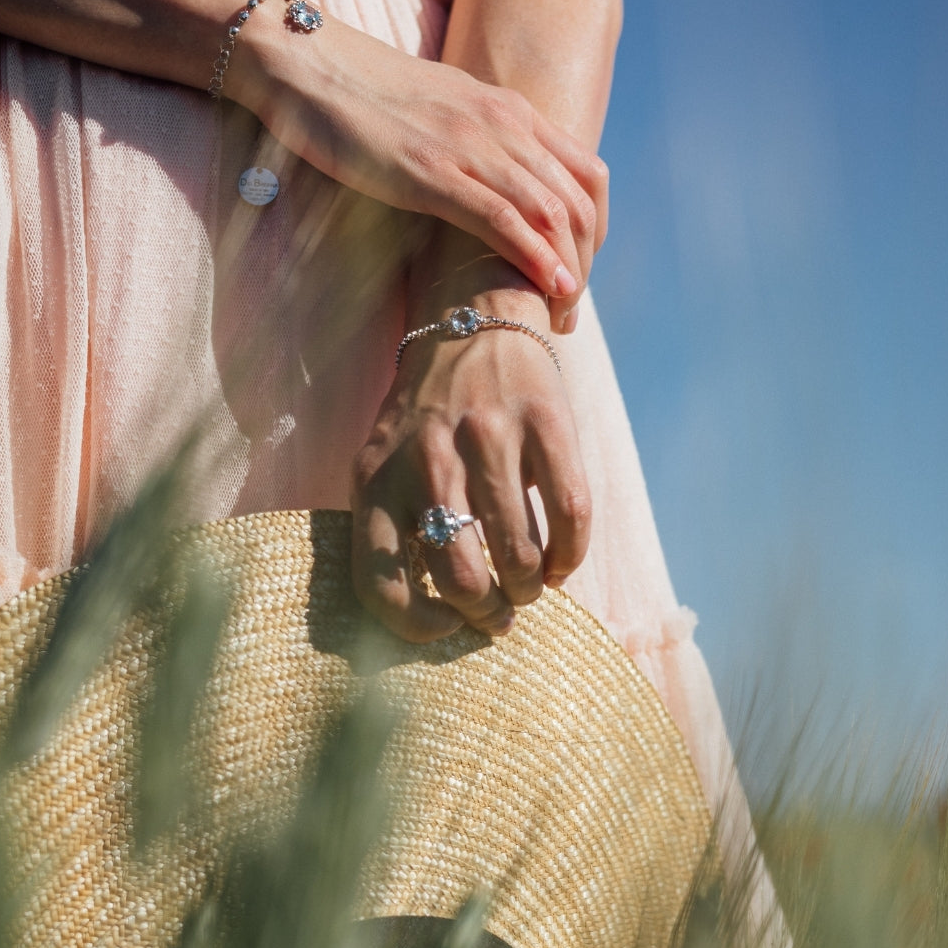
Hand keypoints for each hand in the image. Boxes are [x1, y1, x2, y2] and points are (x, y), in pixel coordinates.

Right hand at [227, 6, 606, 330]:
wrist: (306, 64)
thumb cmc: (361, 94)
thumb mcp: (439, 110)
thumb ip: (475, 141)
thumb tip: (487, 184)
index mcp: (508, 110)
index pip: (585, 173)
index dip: (594, 229)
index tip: (581, 270)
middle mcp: (502, 124)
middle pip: (575, 201)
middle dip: (583, 262)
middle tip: (569, 310)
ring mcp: (469, 146)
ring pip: (548, 212)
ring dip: (565, 270)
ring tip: (563, 315)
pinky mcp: (431, 172)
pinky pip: (501, 218)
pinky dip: (534, 257)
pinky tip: (548, 289)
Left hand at [350, 243, 590, 638]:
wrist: (470, 320)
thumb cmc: (426, 415)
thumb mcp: (385, 461)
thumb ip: (392, 524)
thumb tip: (432, 613)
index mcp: (376, 477)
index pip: (381, 584)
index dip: (416, 627)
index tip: (444, 627)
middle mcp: (428, 459)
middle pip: (460, 577)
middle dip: (486, 613)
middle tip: (498, 614)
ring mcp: (489, 437)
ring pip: (517, 554)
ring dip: (528, 588)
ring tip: (528, 586)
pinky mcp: (544, 421)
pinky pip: (570, 513)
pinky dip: (569, 556)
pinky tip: (560, 562)